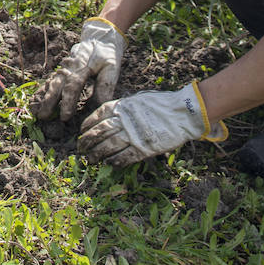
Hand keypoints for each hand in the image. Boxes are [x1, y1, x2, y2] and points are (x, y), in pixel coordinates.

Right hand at [30, 17, 124, 120]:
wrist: (99, 38)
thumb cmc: (106, 54)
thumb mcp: (112, 66)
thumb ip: (106, 84)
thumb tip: (103, 103)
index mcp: (82, 66)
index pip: (73, 86)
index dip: (68, 102)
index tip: (65, 116)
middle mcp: (69, 68)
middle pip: (57, 85)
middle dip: (49, 101)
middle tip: (44, 116)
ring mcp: (63, 68)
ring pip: (50, 83)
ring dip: (43, 98)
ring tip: (36, 112)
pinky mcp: (61, 71)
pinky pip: (49, 81)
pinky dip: (41, 91)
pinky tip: (35, 102)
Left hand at [78, 81, 227, 166]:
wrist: (182, 113)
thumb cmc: (160, 105)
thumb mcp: (136, 101)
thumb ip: (122, 109)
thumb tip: (108, 119)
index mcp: (122, 106)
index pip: (97, 116)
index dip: (87, 126)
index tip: (82, 132)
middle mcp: (124, 120)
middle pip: (99, 132)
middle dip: (87, 142)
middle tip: (81, 149)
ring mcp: (134, 134)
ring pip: (108, 146)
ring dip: (97, 154)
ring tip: (91, 159)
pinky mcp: (144, 148)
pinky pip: (124, 157)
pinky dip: (115, 161)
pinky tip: (109, 164)